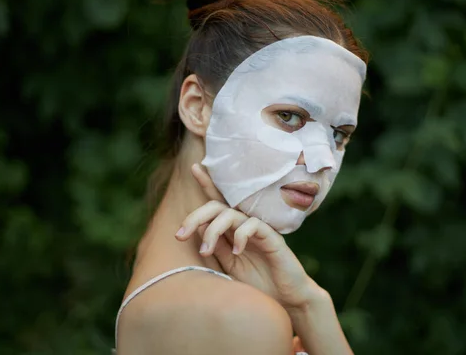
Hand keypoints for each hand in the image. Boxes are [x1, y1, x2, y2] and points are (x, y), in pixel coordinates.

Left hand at [175, 163, 321, 310]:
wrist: (285, 298)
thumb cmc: (258, 281)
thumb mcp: (229, 264)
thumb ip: (216, 245)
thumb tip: (197, 226)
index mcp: (234, 229)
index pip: (218, 203)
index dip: (207, 183)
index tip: (194, 167)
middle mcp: (245, 224)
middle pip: (217, 206)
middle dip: (195, 217)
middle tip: (180, 235)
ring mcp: (259, 228)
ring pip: (230, 214)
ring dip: (212, 231)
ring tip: (207, 251)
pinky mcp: (273, 236)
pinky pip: (252, 225)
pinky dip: (240, 236)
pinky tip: (236, 251)